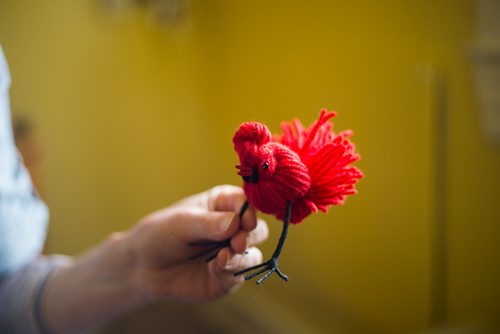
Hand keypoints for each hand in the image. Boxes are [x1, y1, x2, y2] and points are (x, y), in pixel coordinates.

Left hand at [127, 185, 268, 301]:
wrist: (143, 266)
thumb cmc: (160, 234)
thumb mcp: (181, 223)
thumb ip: (208, 223)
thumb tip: (235, 222)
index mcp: (223, 204)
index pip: (247, 203)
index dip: (250, 212)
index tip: (245, 222)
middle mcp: (233, 228)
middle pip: (258, 230)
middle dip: (250, 237)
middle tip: (236, 243)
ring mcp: (231, 253)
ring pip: (254, 255)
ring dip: (243, 258)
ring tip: (221, 258)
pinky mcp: (227, 277)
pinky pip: (239, 276)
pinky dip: (229, 273)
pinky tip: (212, 269)